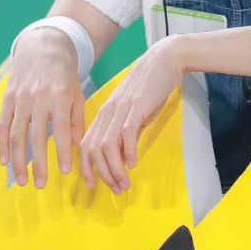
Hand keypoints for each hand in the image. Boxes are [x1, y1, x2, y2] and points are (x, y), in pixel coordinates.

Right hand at [0, 28, 84, 188]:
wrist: (42, 46)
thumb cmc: (64, 74)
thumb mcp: (77, 93)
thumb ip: (76, 119)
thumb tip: (75, 147)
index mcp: (59, 96)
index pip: (60, 129)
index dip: (61, 151)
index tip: (64, 171)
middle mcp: (38, 98)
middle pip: (35, 136)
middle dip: (38, 164)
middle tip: (41, 185)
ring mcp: (20, 98)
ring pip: (16, 134)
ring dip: (18, 160)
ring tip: (22, 180)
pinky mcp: (7, 98)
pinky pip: (2, 124)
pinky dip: (1, 144)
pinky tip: (4, 161)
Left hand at [79, 38, 184, 193]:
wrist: (164, 60)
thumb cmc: (150, 86)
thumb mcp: (134, 112)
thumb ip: (126, 132)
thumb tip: (123, 156)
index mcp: (104, 114)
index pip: (86, 144)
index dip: (86, 167)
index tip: (93, 185)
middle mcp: (107, 112)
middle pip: (93, 149)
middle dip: (101, 174)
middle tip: (116, 189)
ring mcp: (120, 109)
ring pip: (106, 146)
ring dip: (114, 169)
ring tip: (124, 183)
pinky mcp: (136, 106)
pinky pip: (126, 134)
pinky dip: (127, 152)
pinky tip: (133, 163)